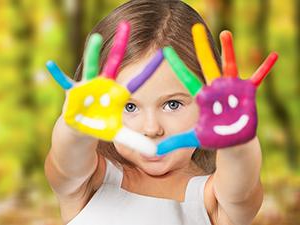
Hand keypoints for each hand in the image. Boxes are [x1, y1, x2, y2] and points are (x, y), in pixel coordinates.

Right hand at [46, 22, 163, 155]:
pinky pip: (64, 83)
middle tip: (128, 25)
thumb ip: (136, 141)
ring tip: (96, 38)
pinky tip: (50, 64)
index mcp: (116, 93)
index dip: (148, 70)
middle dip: (120, 46)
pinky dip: (57, 74)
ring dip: (92, 54)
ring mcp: (88, 87)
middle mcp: (103, 85)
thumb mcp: (119, 135)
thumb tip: (155, 153)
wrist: (80, 130)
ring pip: (91, 68)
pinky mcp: (73, 94)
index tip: (164, 53)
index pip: (136, 81)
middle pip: (113, 63)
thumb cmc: (100, 127)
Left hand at [157, 23, 277, 154]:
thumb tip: (153, 152)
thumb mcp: (193, 138)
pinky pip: (257, 78)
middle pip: (207, 65)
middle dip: (201, 48)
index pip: (187, 79)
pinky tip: (274, 56)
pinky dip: (265, 68)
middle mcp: (215, 89)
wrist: (232, 141)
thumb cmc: (212, 137)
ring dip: (228, 50)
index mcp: (202, 97)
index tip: (165, 52)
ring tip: (224, 33)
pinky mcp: (246, 92)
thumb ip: (173, 142)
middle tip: (195, 29)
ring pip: (228, 66)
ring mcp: (231, 89)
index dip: (177, 66)